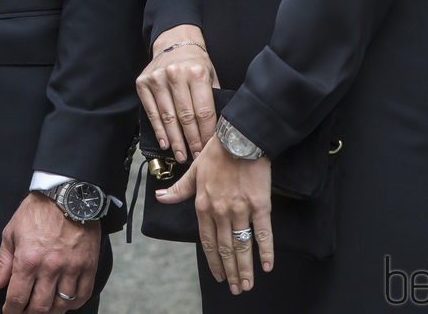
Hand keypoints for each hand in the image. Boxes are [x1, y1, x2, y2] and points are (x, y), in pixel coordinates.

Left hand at [0, 192, 100, 311]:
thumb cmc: (39, 209)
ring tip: (45, 308)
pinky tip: (66, 301)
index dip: (11, 311)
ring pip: (61, 305)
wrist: (68, 192)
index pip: (17, 299)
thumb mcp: (12, 231)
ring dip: (51, 312)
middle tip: (26, 312)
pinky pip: (82, 294)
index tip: (10, 311)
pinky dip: (74, 304)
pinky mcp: (88, 264)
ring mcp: (71, 267)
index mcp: (28, 259)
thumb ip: (3, 261)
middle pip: (39, 308)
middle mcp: (50, 267)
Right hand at [137, 25, 217, 161]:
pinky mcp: (144, 83)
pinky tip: (165, 142)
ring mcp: (157, 78)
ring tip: (180, 154)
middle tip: (195, 156)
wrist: (175, 42)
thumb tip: (219, 130)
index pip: (204, 112)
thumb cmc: (195, 62)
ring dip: (175, 140)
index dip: (206, 135)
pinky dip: (159, 130)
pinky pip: (152, 112)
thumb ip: (214, 99)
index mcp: (197, 72)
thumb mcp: (211, 75)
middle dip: (192, 141)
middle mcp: (176, 74)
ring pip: (168, 117)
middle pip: (186, 117)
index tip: (207, 150)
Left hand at [158, 137, 272, 294]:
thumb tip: (161, 197)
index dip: (213, 261)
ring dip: (244, 268)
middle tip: (234, 289)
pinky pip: (263, 233)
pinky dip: (265, 252)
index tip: (218, 275)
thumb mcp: (193, 170)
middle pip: (225, 249)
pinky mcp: (260, 206)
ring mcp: (240, 210)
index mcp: (203, 205)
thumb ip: (179, 189)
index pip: (207, 241)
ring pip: (241, 246)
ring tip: (246, 285)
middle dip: (230, 271)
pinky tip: (266, 267)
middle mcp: (220, 212)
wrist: (239, 138)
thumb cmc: (216, 152)